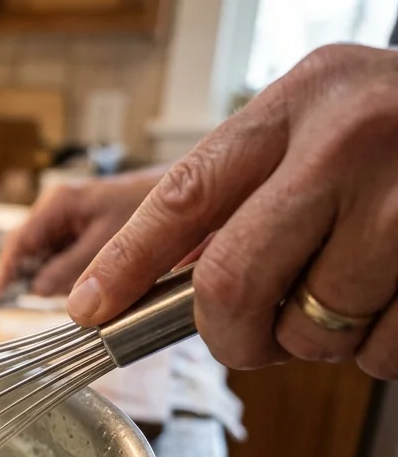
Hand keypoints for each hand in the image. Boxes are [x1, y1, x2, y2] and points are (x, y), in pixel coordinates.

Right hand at [0, 169, 161, 296]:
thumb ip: (70, 267)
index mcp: (58, 204)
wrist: (182, 190)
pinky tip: (88, 280)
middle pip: (29, 252)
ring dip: (57, 278)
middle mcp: (57, 209)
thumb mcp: (106, 240)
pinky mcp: (82, 230)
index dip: (6, 273)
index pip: (17, 242)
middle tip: (56, 297)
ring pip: (46, 258)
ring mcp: (69, 220)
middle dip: (37, 278)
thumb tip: (38, 290)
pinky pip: (65, 257)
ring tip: (80, 284)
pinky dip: (71, 274)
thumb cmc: (150, 202)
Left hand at [67, 44, 397, 377]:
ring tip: (345, 295)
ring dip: (313, 341)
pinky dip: (372, 353)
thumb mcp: (316, 129)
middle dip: (227, 334)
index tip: (89, 310)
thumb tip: (150, 291)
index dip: (125, 264)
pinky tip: (390, 302)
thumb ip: (245, 194)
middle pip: (233, 282)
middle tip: (245, 336)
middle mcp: (352, 140)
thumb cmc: (397, 137)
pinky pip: (379, 353)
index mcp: (299, 103)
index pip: (184, 195)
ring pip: (312, 329)